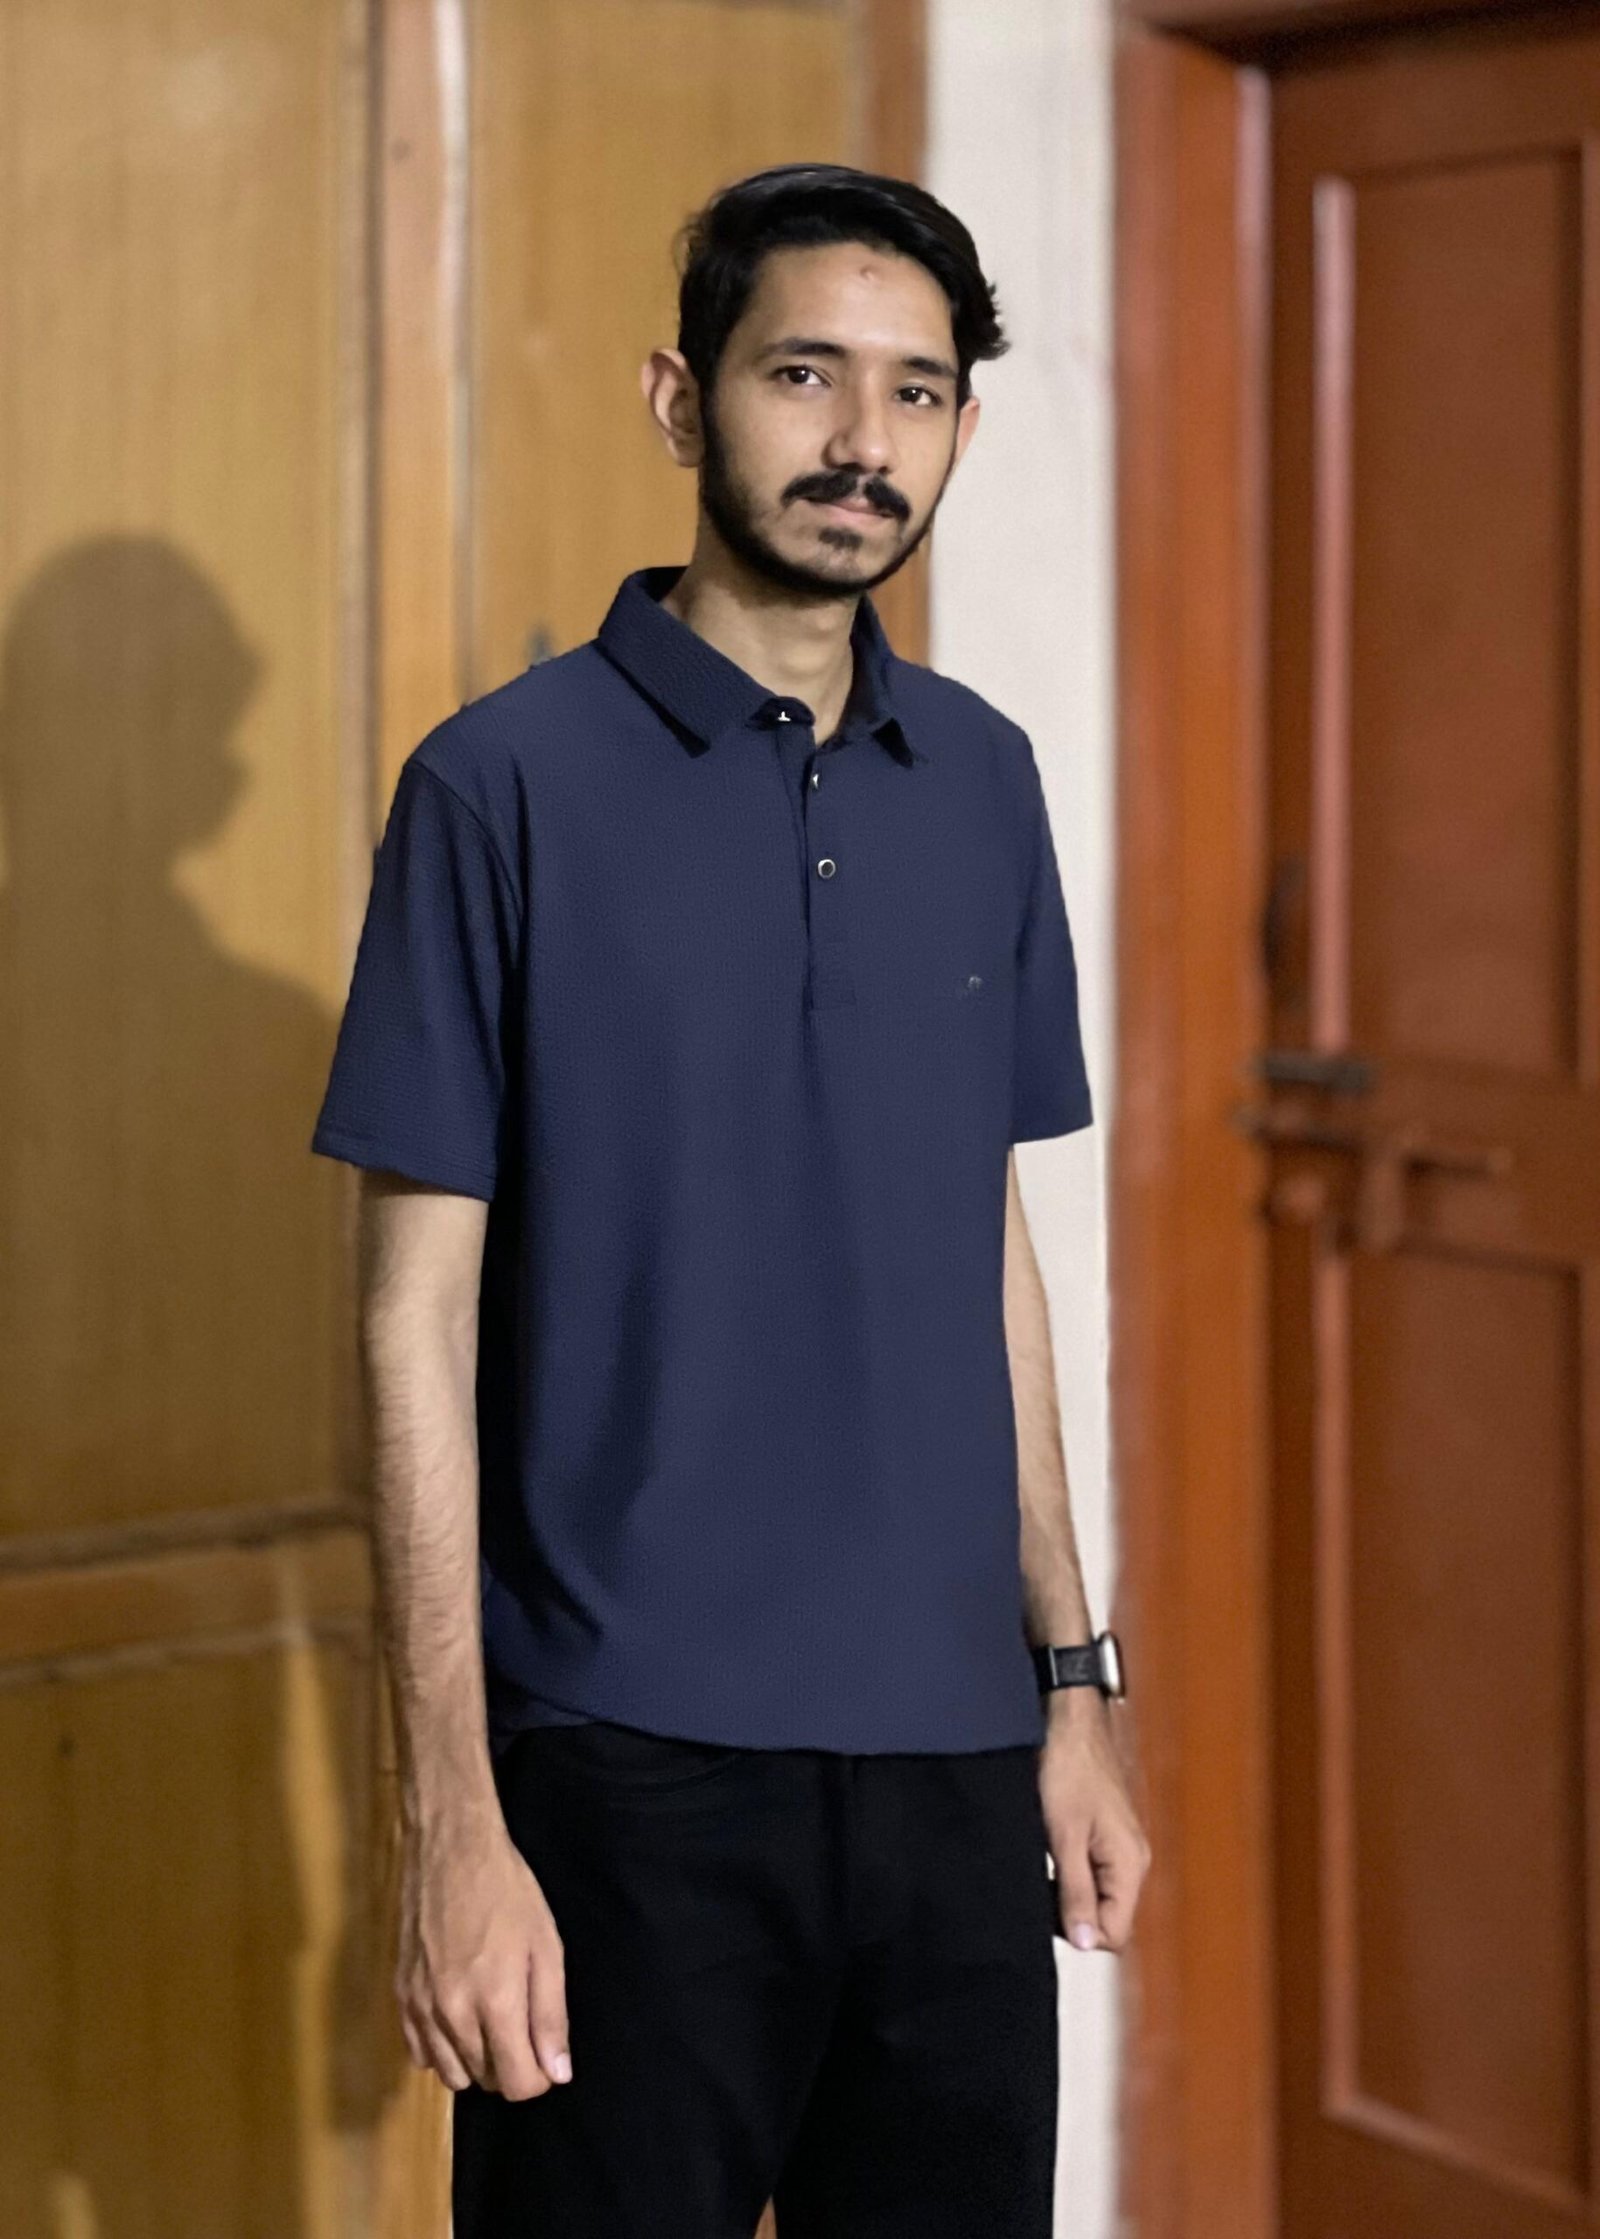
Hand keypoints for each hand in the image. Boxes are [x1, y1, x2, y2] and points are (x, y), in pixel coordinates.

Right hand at [395, 1804, 570, 2098]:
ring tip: (492, 2019)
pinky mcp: (401, 1997)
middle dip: (511, 2064)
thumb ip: (551, 2016)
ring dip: (477, 2061)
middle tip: (522, 2021)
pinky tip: (460, 2015)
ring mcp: (420, 2009)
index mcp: (495, 2003)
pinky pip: (421, 2053)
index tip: (546, 2053)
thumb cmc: (509, 1893)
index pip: (517, 2084)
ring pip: (451, 2075)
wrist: (452, 1851)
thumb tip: (557, 2073)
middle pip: (485, 2081)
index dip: (539, 2077)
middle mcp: (452, 2016)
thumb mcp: (547, 1947)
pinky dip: (443, 2049)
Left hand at [1038, 1692, 1150, 1952]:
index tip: (1048, 1908)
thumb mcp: (1063, 1836)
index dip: (1079, 1932)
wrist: (1067, 1719)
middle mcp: (1132, 1860)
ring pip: (1096, 1896)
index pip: (1114, 1934)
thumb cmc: (1068, 1766)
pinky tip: (1049, 1853)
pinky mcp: (1104, 1834)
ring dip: (1067, 1892)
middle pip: (1106, 1918)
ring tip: (1044, 1864)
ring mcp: (1119, 1847)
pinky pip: (1090, 1873)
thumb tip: (1085, 1943)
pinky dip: (1068, 1873)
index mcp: (1130, 1864)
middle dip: (1072, 1913)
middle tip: (1041, 1883)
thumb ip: (1075, 1892)